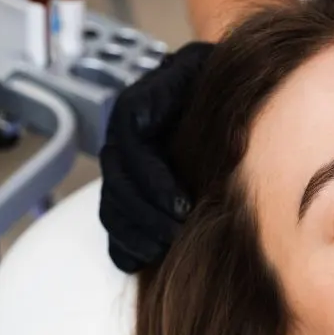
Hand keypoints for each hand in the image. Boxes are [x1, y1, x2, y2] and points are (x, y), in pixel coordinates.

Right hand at [99, 41, 213, 272]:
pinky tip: (147, 259)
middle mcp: (122, 139)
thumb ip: (209, 94)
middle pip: (117, 180)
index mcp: (139, 107)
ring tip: (165, 251)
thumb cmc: (217, 84)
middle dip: (145, 214)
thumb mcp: (215, 75)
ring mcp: (122, 169)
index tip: (184, 206)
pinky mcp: (128, 194)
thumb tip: (222, 141)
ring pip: (111, 205)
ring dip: (134, 233)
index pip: (130, 140)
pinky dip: (125, 246)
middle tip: (179, 235)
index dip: (152, 177)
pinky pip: (113, 225)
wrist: (217, 93)